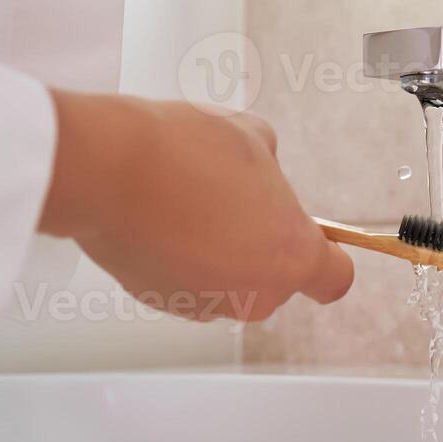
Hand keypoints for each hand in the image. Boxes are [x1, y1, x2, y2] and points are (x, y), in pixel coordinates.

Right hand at [39, 90, 352, 320]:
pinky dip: (180, 259)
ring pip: (228, 283)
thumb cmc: (184, 151)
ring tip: (193, 204)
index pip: (334, 279)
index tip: (313, 239)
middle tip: (238, 202)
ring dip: (219, 254)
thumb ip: (271, 171)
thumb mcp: (255, 137)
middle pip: (277, 281)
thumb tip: (259, 176)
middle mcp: (254, 293)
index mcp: (292, 255)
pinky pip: (187, 283)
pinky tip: (163, 219)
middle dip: (263, 248)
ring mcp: (205, 304)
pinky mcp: (160, 302)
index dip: (326, 258)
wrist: (108, 168)